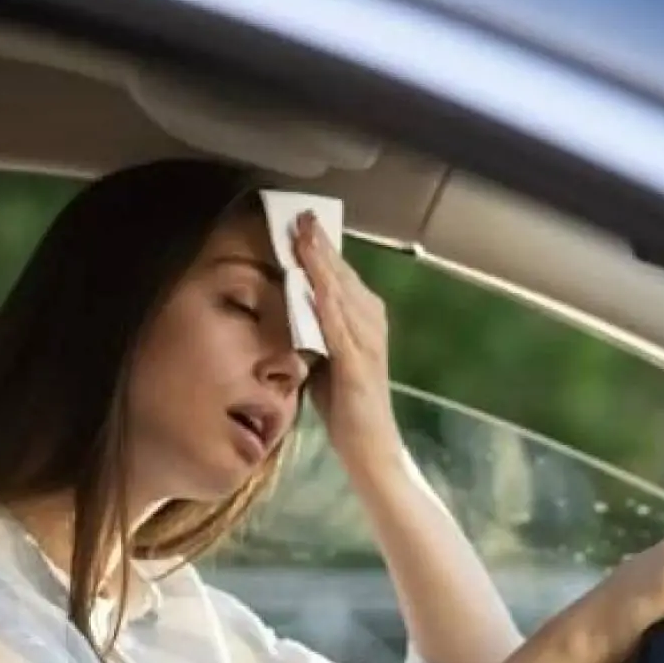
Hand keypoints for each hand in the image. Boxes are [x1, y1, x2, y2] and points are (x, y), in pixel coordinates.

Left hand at [291, 211, 398, 459]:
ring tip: (304, 235)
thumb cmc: (346, 407)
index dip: (321, 248)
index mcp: (364, 320)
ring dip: (321, 263)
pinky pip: (338, 324)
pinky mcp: (359, 363)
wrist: (371, 448)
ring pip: (341, 292)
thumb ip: (315, 332)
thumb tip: (291, 306)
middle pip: (341, 275)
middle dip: (320, 245)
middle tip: (300, 214)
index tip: (300, 221)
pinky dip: (325, 300)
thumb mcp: (325, 359)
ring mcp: (368, 341)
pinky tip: (312, 281)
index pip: (339, 276)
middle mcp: (371, 322)